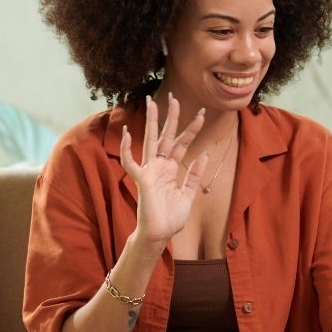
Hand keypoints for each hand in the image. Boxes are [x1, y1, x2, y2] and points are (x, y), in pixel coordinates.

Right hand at [119, 95, 208, 247]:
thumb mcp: (188, 195)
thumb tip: (204, 155)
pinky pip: (131, 162)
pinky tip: (127, 134)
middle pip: (165, 135)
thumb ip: (194, 175)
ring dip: (150, 122)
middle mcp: (159, 166)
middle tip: (174, 96)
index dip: (191, 129)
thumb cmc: (171, 218)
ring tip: (151, 102)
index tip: (201, 114)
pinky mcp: (141, 180)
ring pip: (149, 141)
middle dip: (170, 117)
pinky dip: (127, 149)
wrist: (159, 235)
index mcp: (170, 169)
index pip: (181, 144)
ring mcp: (149, 171)